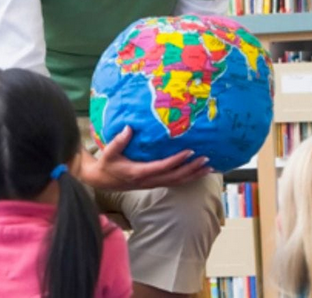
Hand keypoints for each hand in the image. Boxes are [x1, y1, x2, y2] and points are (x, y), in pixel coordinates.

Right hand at [78, 126, 212, 190]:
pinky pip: (174, 182)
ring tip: (209, 168)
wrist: (102, 181)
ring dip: (193, 175)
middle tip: (206, 160)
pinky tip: (198, 172)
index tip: (189, 152)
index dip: (176, 160)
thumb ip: (119, 141)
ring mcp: (152, 184)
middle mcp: (148, 180)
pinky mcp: (154, 183)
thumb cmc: (107, 164)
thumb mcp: (109, 152)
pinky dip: (188, 178)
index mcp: (138, 172)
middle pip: (175, 177)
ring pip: (177, 182)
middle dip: (192, 169)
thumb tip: (129, 128)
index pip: (162, 167)